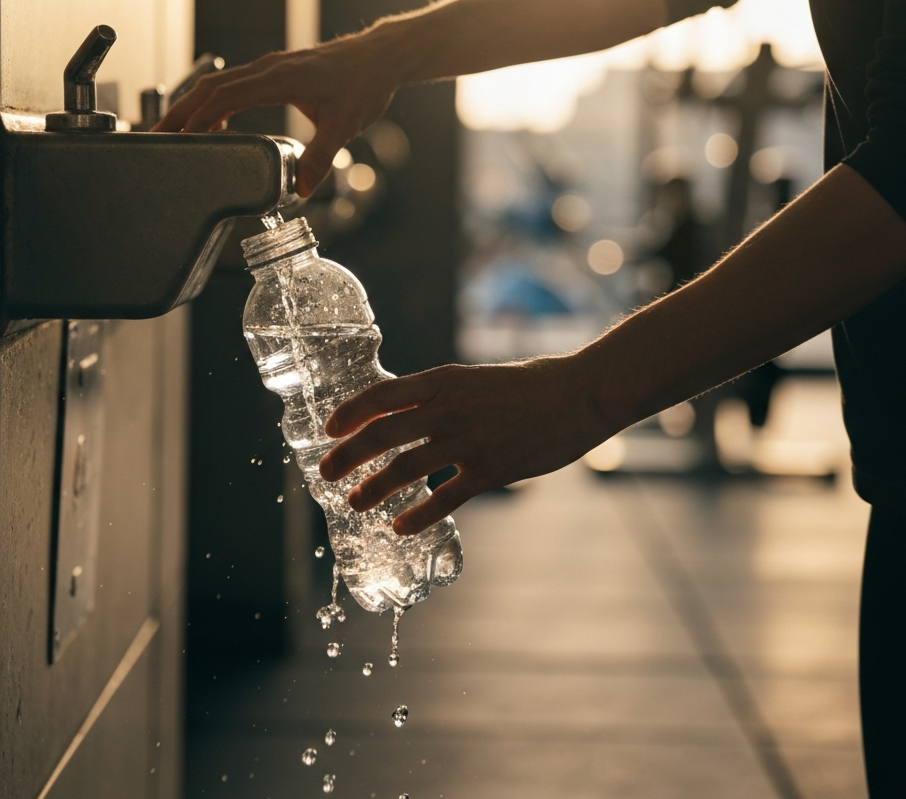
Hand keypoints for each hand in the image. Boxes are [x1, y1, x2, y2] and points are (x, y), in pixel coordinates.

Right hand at [153, 29, 403, 196]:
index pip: (224, 96)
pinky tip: (214, 123)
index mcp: (278, 79)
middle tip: (155, 138)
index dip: (197, 118)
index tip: (177, 140)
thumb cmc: (364, 84)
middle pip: (210, 88)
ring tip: (174, 132)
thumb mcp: (343, 127)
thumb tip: (301, 189)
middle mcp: (269, 69)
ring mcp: (271, 68)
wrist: (380, 58)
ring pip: (220, 84)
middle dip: (180, 113)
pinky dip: (217, 103)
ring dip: (194, 106)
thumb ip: (320, 159)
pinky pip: (236, 85)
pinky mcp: (277, 72)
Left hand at [318, 357, 606, 535]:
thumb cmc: (533, 383)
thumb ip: (445, 396)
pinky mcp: (491, 471)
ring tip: (354, 503)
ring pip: (404, 470)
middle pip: (381, 434)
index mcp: (444, 380)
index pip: (381, 395)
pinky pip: (443, 499)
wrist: (581, 394)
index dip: (349, 413)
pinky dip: (417, 516)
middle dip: (346, 456)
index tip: (328, 429)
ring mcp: (468, 441)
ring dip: (372, 489)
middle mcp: (448, 408)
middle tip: (325, 473)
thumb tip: (411, 415)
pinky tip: (400, 527)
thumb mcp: (478, 378)